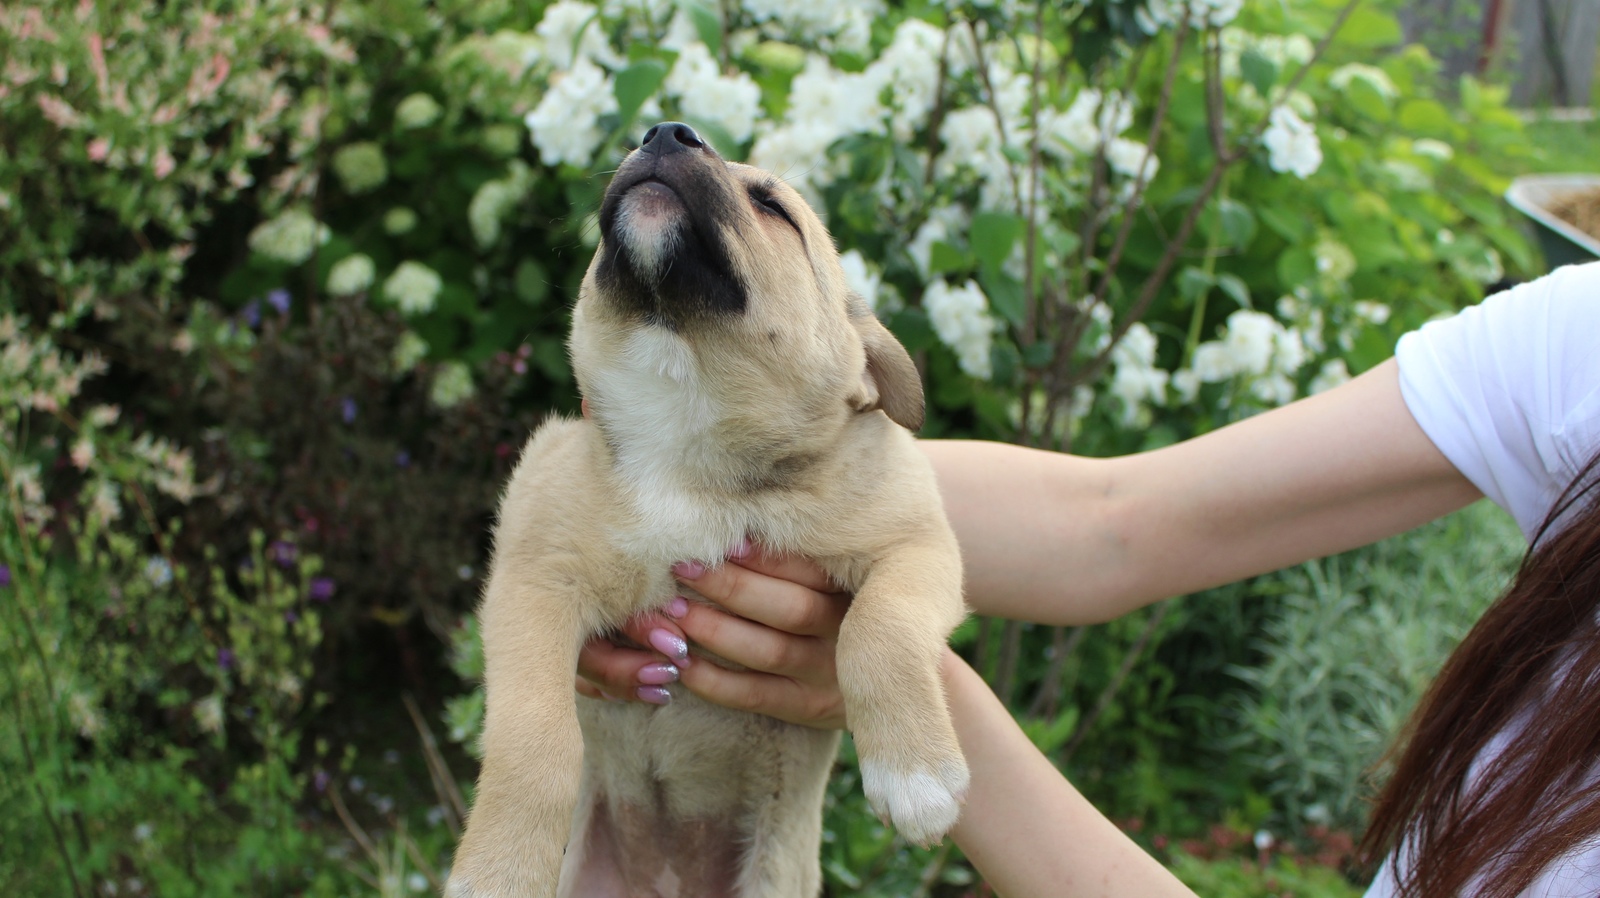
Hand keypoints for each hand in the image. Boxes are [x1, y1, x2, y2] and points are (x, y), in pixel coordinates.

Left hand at [575, 542, 851, 728]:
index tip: (724, 538)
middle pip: (789, 609)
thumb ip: (816, 549)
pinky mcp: (812, 709)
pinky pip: (758, 696)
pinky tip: (681, 662)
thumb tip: (739, 525)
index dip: (766, 556)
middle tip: (682, 565)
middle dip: (730, 586)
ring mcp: (833, 676)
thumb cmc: (855, 602)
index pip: (813, 571)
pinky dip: (715, 681)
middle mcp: (852, 634)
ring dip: (715, 630)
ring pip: (769, 652)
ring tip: (673, 610)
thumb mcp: (853, 570)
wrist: (902, 676)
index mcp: (865, 590)